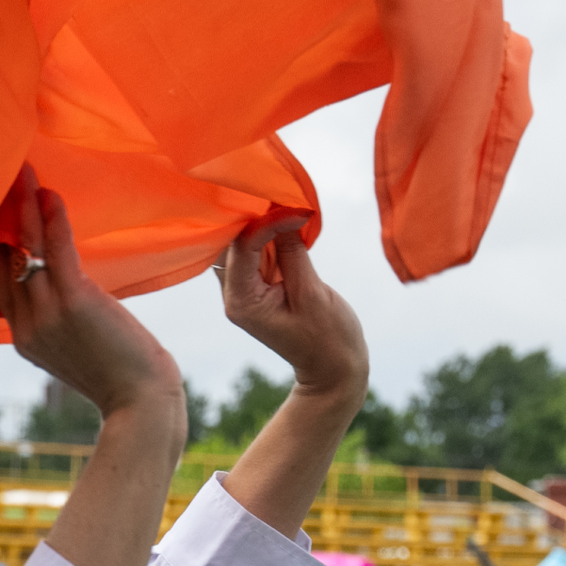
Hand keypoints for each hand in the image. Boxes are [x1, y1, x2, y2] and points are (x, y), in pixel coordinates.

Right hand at [0, 165, 180, 420]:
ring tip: (21, 169)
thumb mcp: (78, 348)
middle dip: (0, 215)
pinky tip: (50, 193)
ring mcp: (46, 313)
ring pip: (26, 247)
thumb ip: (61, 320)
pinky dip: (52, 218)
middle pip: (4, 258)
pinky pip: (56, 250)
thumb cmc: (121, 375)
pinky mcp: (74, 301)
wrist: (141, 403)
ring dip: (23, 205)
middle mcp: (27, 324)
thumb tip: (67, 288)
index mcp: (24, 337)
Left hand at [211, 215, 366, 403]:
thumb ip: (293, 251)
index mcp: (242, 301)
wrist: (333, 368)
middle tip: (283, 197)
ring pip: (242, 244)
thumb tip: (284, 212)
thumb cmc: (328, 337)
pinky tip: (289, 224)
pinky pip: (257, 252)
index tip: (297, 209)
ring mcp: (244, 291)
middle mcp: (234, 295)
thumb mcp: (312, 292)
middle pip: (232, 242)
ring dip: (264, 224)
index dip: (267, 222)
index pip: (242, 247)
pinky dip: (271, 236)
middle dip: (256, 217)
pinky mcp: (258, 286)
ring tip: (287, 206)